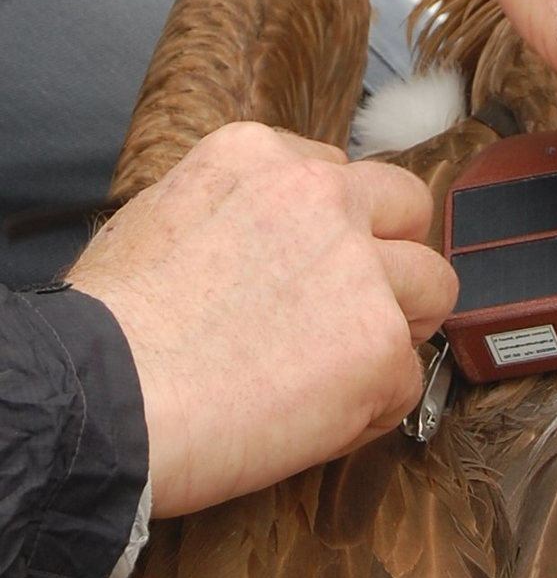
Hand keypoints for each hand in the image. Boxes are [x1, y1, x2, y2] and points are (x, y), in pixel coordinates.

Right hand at [67, 123, 457, 517]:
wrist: (101, 399)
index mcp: (264, 158)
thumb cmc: (112, 329)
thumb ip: (244, 214)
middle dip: (394, 259)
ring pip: (434, 287)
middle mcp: (324, 198)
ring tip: (344, 369)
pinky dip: (375, 405)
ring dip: (399, 328)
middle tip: (359, 309)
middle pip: (410, 211)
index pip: (347, 178)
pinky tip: (319, 419)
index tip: (321, 268)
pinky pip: (410, 377)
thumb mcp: (165, 218)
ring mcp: (361, 270)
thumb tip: (281, 246)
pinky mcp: (380, 344)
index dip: (341, 229)